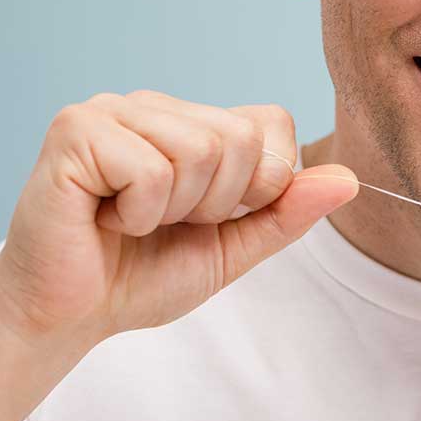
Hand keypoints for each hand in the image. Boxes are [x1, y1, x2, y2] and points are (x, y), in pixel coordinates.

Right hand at [0, 90, 357, 356]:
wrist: (70, 315)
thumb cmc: (142, 276)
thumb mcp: (235, 248)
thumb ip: (288, 213)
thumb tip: (350, 179)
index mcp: (194, 123)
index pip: (272, 123)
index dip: (260, 185)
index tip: (212, 216)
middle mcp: (155, 105)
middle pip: (242, 138)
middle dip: (217, 203)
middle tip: (165, 222)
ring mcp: (112, 110)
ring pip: (202, 150)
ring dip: (175, 210)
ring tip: (134, 219)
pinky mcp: (75, 130)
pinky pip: (151, 170)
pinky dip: (137, 213)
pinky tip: (105, 217)